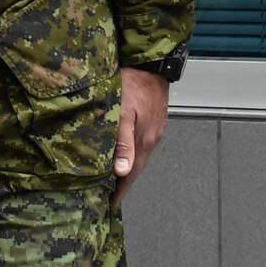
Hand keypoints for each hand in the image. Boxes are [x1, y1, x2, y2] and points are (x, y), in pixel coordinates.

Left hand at [113, 67, 169, 204]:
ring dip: (128, 168)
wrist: (150, 63)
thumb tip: (123, 171)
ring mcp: (154, 128)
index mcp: (144, 140)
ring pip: (140, 155)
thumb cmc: (132, 83)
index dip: (122, 190)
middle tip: (110, 196)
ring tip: (114, 179)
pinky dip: (132, 153)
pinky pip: (141, 143)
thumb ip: (122, 142)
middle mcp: (152, 137)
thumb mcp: (122, 112)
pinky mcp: (153, 119)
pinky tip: (124, 153)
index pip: (132, 173)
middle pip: (137, 167)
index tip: (112, 204)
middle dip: (125, 183)